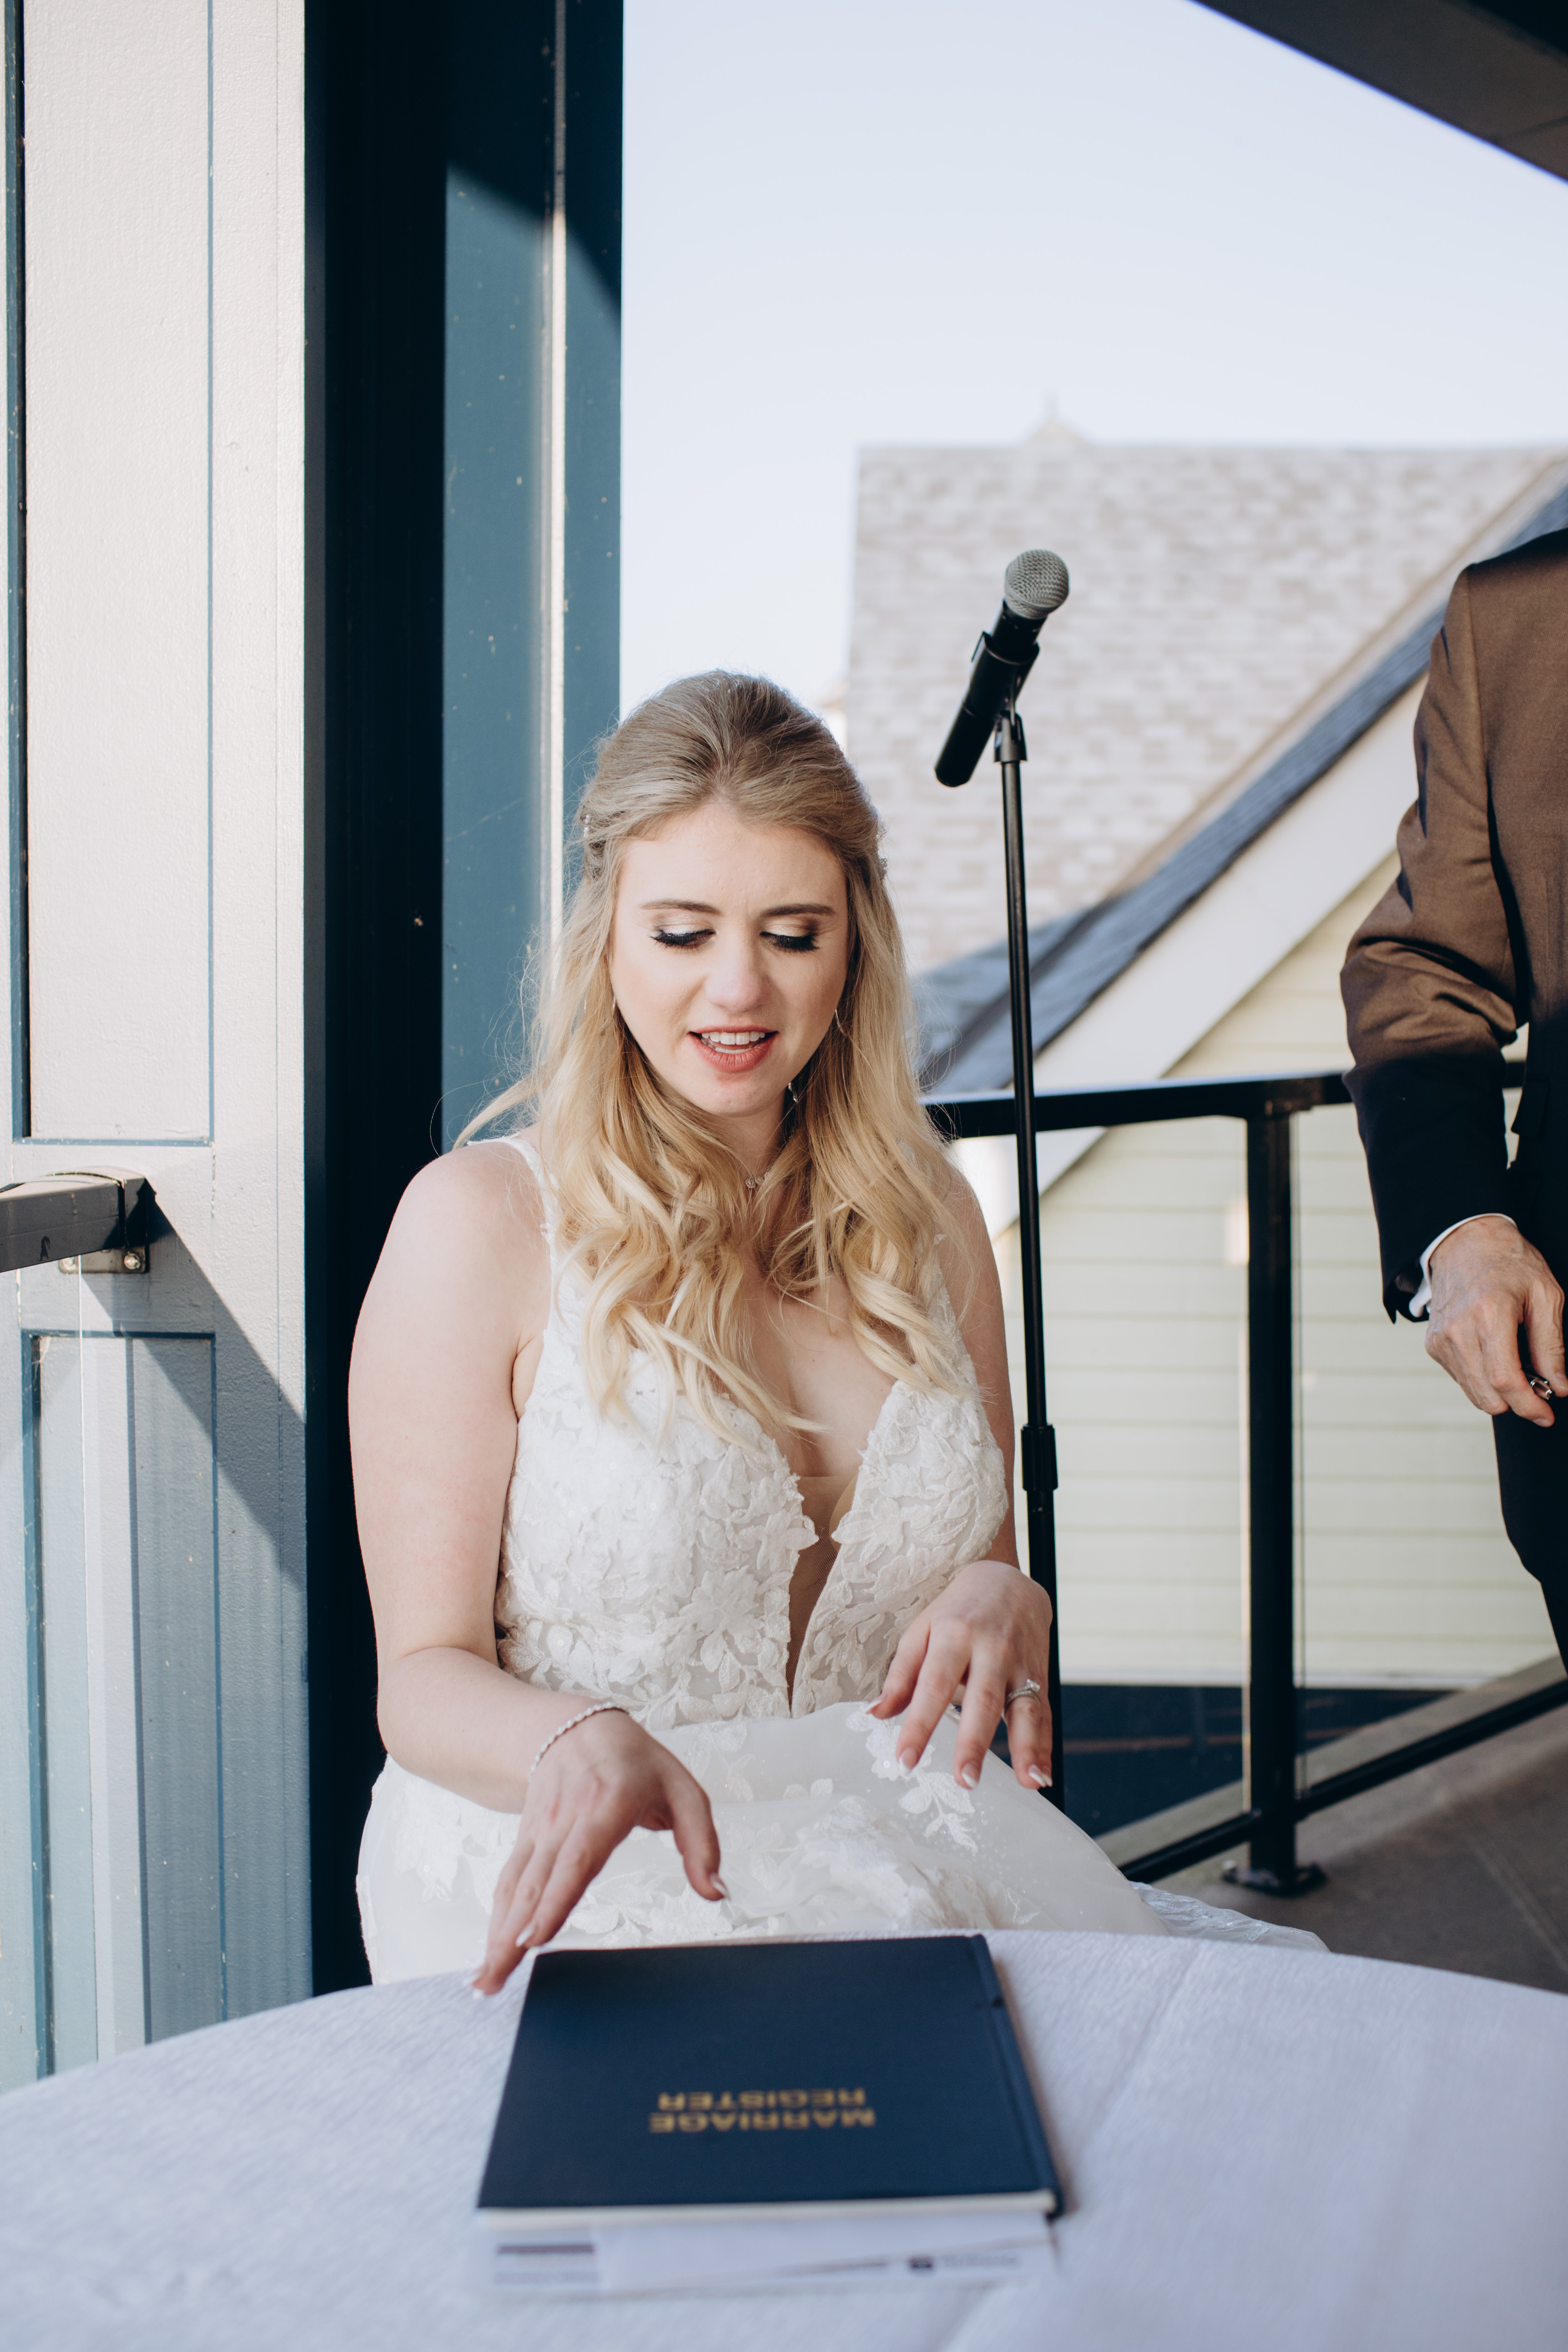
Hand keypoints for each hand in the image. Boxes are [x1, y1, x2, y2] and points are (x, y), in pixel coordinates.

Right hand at [472, 1709, 722, 1992]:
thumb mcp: (684, 1790)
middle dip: (513, 1935)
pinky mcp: (526, 1840)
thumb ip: (702, 1843)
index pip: (578, 1859)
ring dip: (497, 1935)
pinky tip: (490, 1954)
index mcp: (607, 1806)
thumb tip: (715, 1892)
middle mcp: (565, 1820)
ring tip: (484, 1982)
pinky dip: (496, 1919)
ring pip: (515, 1887)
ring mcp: (540, 1831)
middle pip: (536, 1884)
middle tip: (494, 1980)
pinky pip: (508, 1882)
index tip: (535, 1939)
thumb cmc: (638, 1764)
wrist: (580, 1729)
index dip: (554, 1900)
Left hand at [868, 1558, 1052, 1793]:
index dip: (919, 1723)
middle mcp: (992, 1647)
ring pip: (1026, 1707)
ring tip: (1027, 1782)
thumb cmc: (956, 1612)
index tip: (904, 1760)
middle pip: (983, 1698)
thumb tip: (875, 1714)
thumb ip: (901, 1674)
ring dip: (1027, 1747)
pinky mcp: (1041, 1674)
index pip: (934, 1684)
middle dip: (975, 1742)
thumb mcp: (923, 1630)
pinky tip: (1042, 1776)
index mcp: (954, 1634)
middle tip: (964, 1781)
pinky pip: (1045, 1713)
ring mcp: (1021, 1662)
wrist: (1009, 1581)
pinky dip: (1046, 1746)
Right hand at [1426, 1216, 1564, 1426]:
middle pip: (1488, 1396)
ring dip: (1500, 1392)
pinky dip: (1483, 1378)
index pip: (1505, 1379)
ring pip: (1475, 1393)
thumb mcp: (1546, 1296)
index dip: (1530, 1406)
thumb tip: (1558, 1387)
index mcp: (1489, 1314)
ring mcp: (1442, 1339)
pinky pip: (1463, 1380)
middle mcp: (1459, 1330)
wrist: (1466, 1243)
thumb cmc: (1510, 1264)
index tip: (1547, 1414)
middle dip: (1518, 1402)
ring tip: (1518, 1366)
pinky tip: (1494, 1354)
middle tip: (1538, 1386)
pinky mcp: (1434, 1344)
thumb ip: (1551, 1346)